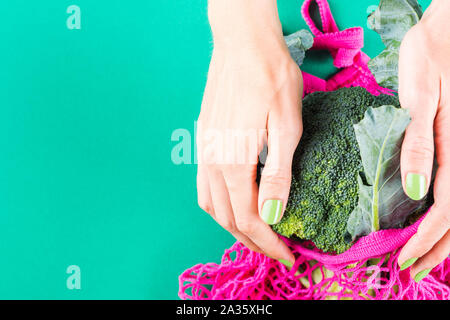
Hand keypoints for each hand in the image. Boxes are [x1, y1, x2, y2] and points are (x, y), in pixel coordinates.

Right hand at [196, 0, 301, 263]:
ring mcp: (204, 152)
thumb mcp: (286, 127)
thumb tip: (274, 215)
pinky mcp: (204, 142)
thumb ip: (277, 175)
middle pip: (227, 217)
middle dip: (252, 240)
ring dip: (233, 225)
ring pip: (211, 205)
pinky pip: (205, 186)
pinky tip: (235, 203)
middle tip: (276, 251)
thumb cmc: (271, 79)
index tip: (289, 256)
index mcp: (234, 162)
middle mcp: (212, 162)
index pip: (249, 218)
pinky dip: (220, 205)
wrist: (243, 45)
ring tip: (257, 234)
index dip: (269, 243)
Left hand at [398, 0, 449, 281]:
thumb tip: (417, 188)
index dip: (427, 240)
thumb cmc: (434, 55)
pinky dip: (446, 214)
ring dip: (445, 238)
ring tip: (423, 258)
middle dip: (437, 249)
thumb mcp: (422, 96)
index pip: (446, 210)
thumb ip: (419, 142)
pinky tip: (432, 220)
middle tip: (412, 271)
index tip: (405, 260)